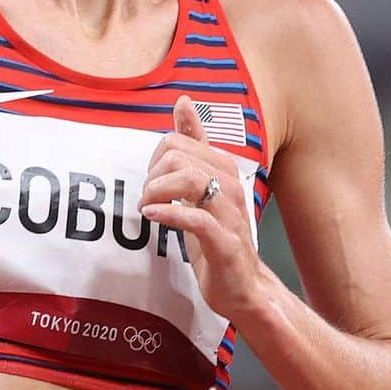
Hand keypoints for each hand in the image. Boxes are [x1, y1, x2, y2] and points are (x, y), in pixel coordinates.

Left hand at [138, 95, 260, 321]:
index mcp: (223, 168)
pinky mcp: (225, 243)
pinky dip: (168, 214)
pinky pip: (196, 219)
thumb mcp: (201, 185)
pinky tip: (153, 217)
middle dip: (152, 177)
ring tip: (148, 208)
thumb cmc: (217, 234)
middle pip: (178, 158)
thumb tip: (183, 102)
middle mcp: (230, 185)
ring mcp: (230, 214)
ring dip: (157, 193)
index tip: (152, 184)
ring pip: (190, 180)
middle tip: (148, 199)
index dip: (153, 161)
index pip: (177, 141)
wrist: (243, 287)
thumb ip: (193, 144)